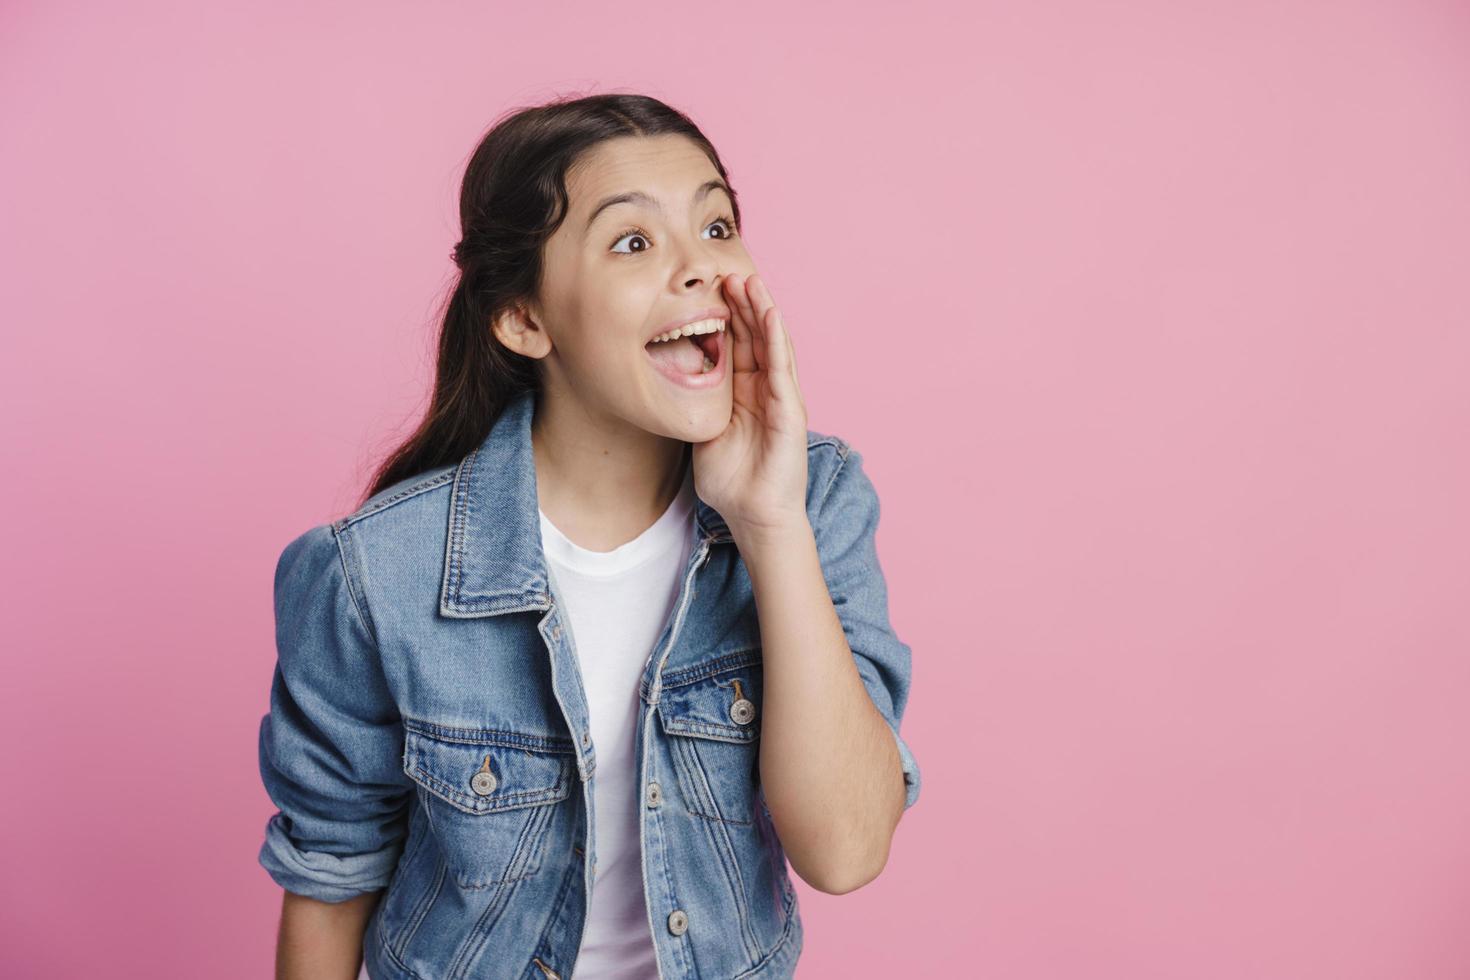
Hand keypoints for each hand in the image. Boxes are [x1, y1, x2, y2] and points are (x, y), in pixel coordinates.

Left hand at [691, 272, 809, 538]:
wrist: (753, 516)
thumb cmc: (731, 482)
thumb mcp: (703, 433)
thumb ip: (694, 407)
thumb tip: (665, 388)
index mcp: (744, 393)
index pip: (736, 345)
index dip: (725, 316)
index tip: (709, 288)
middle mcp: (765, 390)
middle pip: (755, 337)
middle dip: (743, 304)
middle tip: (727, 272)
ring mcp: (780, 399)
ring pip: (772, 345)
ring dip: (763, 312)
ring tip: (751, 282)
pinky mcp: (789, 412)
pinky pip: (782, 370)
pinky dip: (777, 341)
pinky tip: (770, 316)